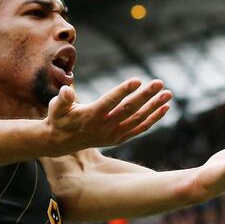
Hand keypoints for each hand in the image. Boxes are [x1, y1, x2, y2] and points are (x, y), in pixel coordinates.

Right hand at [43, 78, 171, 154]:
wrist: (61, 142)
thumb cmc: (59, 118)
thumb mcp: (56, 107)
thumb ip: (63, 99)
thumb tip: (66, 90)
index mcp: (90, 116)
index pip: (110, 102)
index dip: (123, 91)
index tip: (137, 80)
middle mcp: (104, 127)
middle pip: (129, 110)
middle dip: (145, 96)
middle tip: (158, 82)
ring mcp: (114, 135)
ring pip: (138, 119)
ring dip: (154, 106)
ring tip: (168, 93)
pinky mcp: (119, 138)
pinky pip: (140, 128)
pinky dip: (153, 119)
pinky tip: (164, 108)